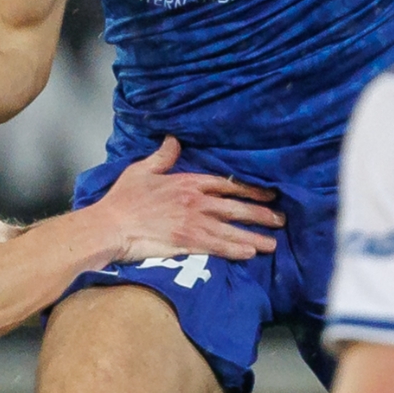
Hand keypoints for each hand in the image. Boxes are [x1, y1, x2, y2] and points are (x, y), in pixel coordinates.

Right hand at [89, 137, 283, 262]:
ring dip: (254, 236)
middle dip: (260, 214)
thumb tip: (173, 139)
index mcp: (188, 183)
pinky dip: (235, 250)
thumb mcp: (142, 170)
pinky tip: (250, 253)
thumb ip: (162, 156)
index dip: (249, 189)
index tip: (267, 194)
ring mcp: (194, 223)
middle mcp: (196, 202)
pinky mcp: (188, 243)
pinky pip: (218, 247)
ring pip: (231, 229)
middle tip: (281, 219)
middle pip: (236, 207)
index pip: (226, 184)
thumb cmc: (123, 199)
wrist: (112, 225)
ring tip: (273, 243)